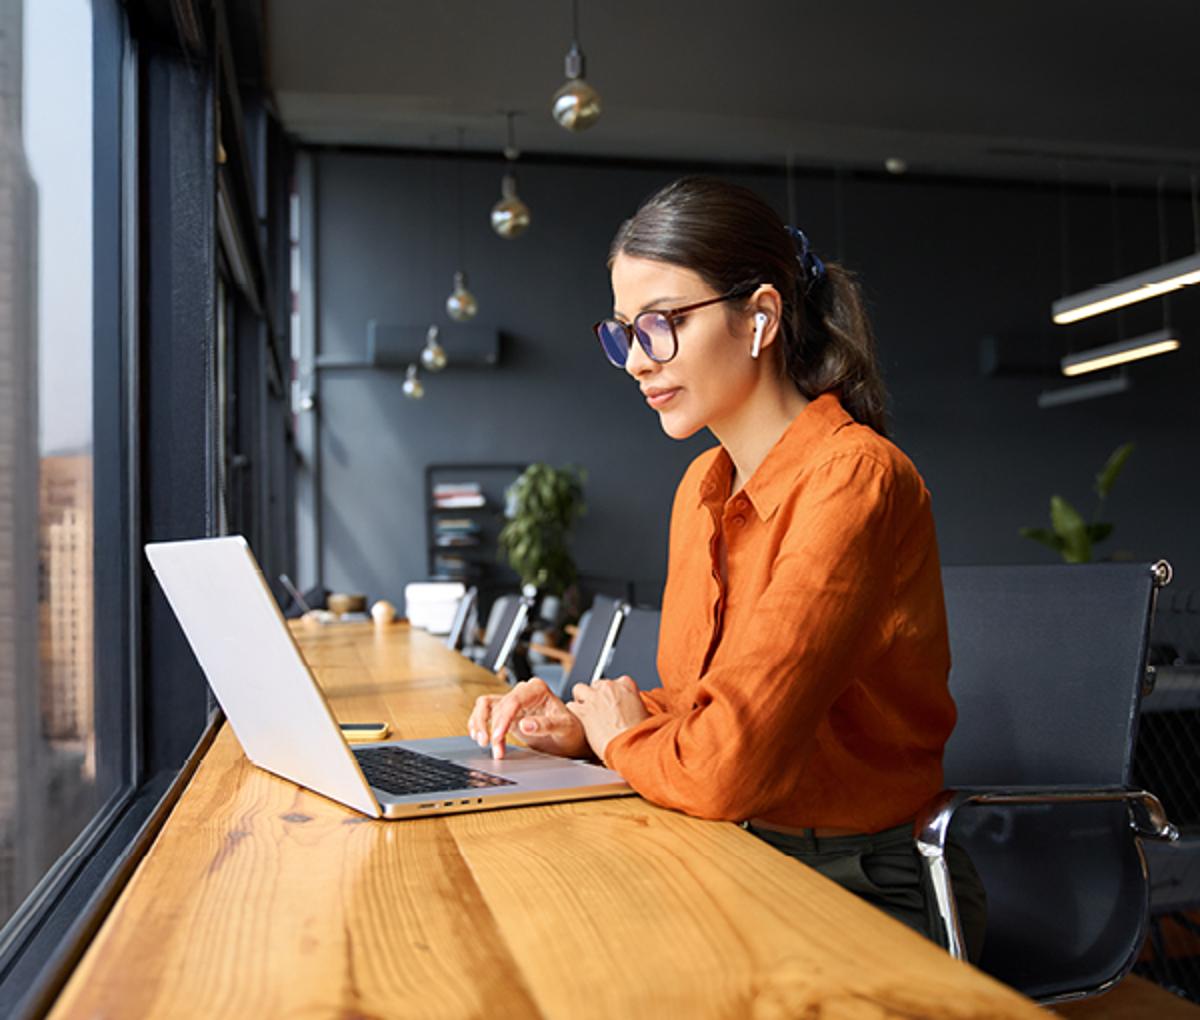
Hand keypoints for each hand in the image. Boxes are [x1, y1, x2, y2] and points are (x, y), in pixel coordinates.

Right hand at [467, 677, 588, 759]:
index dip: (503, 719)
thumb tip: (524, 724)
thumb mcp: (564, 728)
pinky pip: (486, 712)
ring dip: (480, 724)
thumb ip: (545, 725)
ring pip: (486, 706)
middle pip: (497, 705)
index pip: (513, 701)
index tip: (498, 736)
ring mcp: (514, 702)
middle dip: (492, 727)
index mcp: (538, 689)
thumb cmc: (571, 730)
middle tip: (492, 746)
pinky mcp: (507, 714)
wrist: (571, 738)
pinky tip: (477, 735)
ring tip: (483, 743)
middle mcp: (524, 692)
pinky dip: (479, 723)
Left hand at [566, 676, 649, 764]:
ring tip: (586, 713)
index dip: (611, 694)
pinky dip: (574, 713)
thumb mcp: (646, 714)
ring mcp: (594, 698)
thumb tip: (635, 712)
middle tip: (599, 711)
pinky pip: (571, 706)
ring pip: (579, 689)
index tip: (612, 703)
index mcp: (626, 685)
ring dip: (581, 700)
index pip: (614, 681)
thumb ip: (635, 706)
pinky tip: (579, 722)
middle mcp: (609, 687)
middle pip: (596, 685)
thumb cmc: (640, 733)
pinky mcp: (583, 711)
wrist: (631, 745)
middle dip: (596, 696)